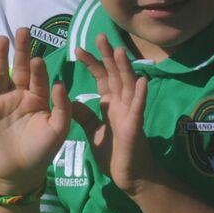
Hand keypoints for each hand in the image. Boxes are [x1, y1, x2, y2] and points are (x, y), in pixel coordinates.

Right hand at [0, 31, 71, 193]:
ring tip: (1, 38)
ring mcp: (0, 101)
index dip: (38, 68)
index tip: (38, 57)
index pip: (38, 78)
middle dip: (21, 50)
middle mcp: (19, 95)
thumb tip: (59, 82)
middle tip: (22, 30)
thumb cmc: (42, 151)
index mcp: (38, 98)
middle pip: (19, 68)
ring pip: (0, 74)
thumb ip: (62, 107)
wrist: (18, 172)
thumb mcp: (58, 130)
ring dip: (1, 57)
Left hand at [72, 37, 154, 196]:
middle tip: (100, 36)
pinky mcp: (136, 126)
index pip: (101, 78)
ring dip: (125, 68)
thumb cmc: (113, 154)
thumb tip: (72, 101)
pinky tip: (142, 80)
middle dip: (107, 56)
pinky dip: (140, 94)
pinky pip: (138, 108)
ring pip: (128, 86)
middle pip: (114, 75)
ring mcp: (130, 113)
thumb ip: (84, 116)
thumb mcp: (93, 131)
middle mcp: (122, 104)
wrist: (129, 176)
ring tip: (120, 50)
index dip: (92, 63)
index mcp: (111, 104)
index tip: (78, 48)